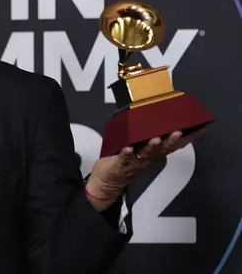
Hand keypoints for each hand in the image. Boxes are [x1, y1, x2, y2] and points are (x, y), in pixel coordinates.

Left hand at [85, 128, 205, 210]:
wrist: (107, 184)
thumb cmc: (124, 162)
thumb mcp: (138, 151)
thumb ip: (146, 138)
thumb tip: (154, 120)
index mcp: (152, 154)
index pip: (171, 145)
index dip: (183, 139)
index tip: (197, 129)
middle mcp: (146, 159)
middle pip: (161, 150)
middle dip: (170, 141)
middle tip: (178, 132)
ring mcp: (133, 163)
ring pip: (145, 155)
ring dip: (151, 147)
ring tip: (156, 139)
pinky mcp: (119, 166)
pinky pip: (124, 160)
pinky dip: (126, 154)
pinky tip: (128, 148)